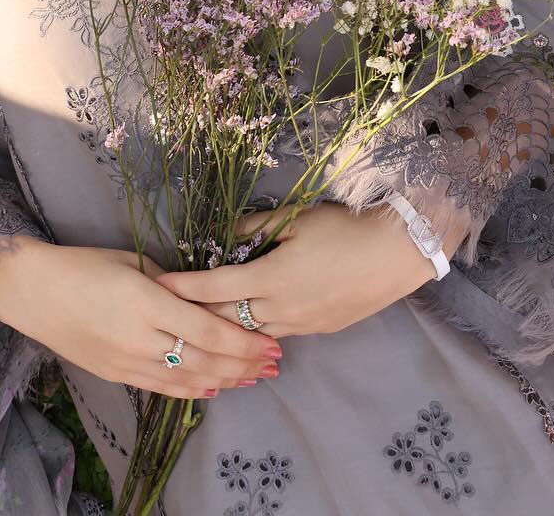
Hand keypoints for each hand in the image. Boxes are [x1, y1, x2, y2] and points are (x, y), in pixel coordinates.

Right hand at [0, 236, 282, 398]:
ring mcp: (128, 362)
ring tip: (255, 378)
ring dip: (225, 379)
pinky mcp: (117, 374)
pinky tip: (214, 388)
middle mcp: (141, 338)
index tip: (272, 341)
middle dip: (244, 363)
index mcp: (148, 302)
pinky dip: (192, 390)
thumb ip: (172, 282)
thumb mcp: (134, 263)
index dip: (243, 341)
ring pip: (187, 379)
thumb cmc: (86, 265)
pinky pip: (162, 387)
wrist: (36, 292)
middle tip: (275, 362)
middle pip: (204, 359)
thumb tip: (203, 296)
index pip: (207, 330)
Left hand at [154, 202, 437, 340]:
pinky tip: (250, 324)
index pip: (215, 288)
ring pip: (251, 333)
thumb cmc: (344, 230)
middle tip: (172, 311)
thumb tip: (227, 228)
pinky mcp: (318, 331)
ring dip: (228, 328)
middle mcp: (279, 310)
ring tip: (203, 322)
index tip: (158, 287)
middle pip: (227, 320)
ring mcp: (299, 326)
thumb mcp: (296, 219)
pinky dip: (257, 330)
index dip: (184, 287)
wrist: (394, 255)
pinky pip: (276, 333)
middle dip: (198, 316)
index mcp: (270, 280)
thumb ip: (256, 225)